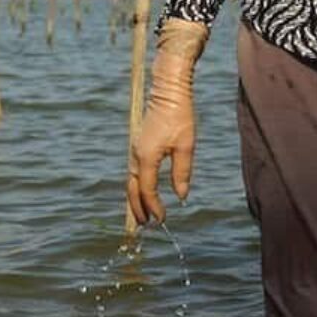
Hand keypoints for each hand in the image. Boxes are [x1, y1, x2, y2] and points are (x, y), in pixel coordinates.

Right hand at [126, 18, 208, 225]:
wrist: (168, 89)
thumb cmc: (180, 115)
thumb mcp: (186, 146)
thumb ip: (181, 172)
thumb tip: (180, 196)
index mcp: (146, 157)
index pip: (148, 191)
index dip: (154, 208)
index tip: (162, 220)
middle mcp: (136, 155)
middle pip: (132, 189)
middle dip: (137, 209)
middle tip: (144, 227)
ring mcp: (135, 149)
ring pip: (131, 180)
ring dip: (135, 198)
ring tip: (142, 215)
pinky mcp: (138, 144)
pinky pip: (133, 171)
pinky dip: (136, 186)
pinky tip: (143, 191)